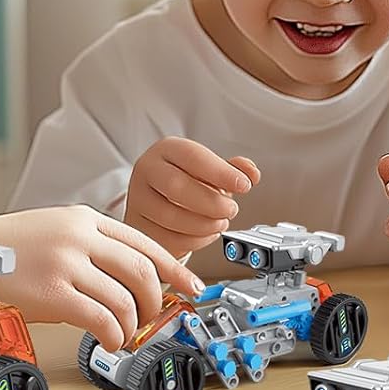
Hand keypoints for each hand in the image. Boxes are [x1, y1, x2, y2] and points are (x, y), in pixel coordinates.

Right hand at [0, 205, 204, 350]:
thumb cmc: (11, 246)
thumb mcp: (58, 229)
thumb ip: (93, 246)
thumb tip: (130, 282)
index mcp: (86, 218)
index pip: (145, 243)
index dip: (175, 268)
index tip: (191, 286)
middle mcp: (80, 236)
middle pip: (141, 271)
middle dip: (155, 300)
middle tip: (151, 316)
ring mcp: (66, 263)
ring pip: (122, 297)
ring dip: (132, 323)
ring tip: (126, 332)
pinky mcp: (51, 291)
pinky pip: (98, 317)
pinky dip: (113, 334)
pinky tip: (110, 340)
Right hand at [126, 137, 260, 258]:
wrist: (158, 208)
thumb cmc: (188, 185)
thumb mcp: (211, 173)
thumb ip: (233, 170)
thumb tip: (251, 172)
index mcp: (166, 149)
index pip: (193, 157)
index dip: (221, 172)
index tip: (245, 185)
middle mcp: (147, 170)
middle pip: (177, 187)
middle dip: (212, 202)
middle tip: (232, 209)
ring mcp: (137, 199)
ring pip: (171, 216)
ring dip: (205, 224)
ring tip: (220, 222)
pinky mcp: (137, 226)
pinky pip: (168, 238)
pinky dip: (195, 240)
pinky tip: (206, 233)